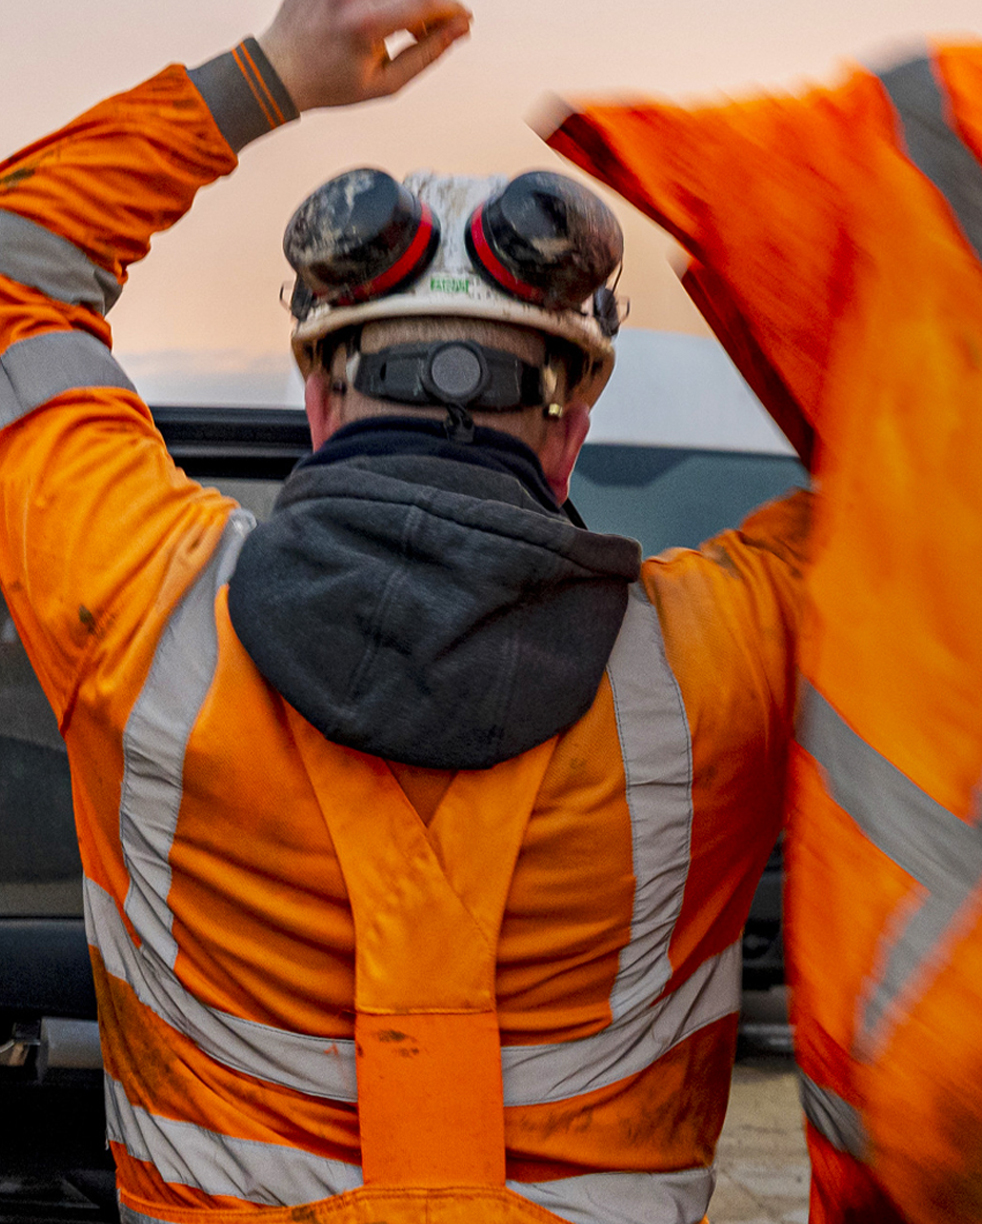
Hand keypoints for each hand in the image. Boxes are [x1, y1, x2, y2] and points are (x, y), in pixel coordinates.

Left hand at [258, 0, 471, 111]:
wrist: (280, 69)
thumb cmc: (332, 82)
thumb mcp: (384, 83)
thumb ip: (426, 55)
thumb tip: (459, 31)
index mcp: (363, 23)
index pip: (423, 3)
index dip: (451, 10)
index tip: (466, 20)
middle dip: (433, 7)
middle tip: (438, 28)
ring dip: (411, 4)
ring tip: (408, 26)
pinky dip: (389, 2)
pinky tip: (385, 16)